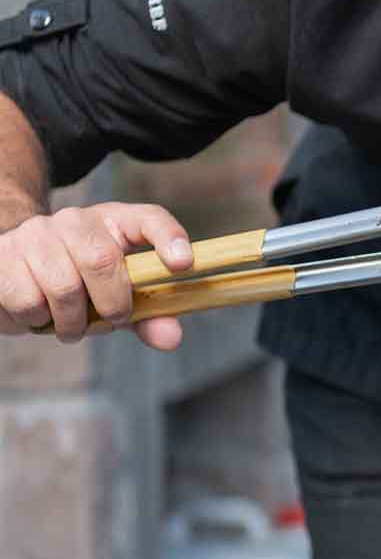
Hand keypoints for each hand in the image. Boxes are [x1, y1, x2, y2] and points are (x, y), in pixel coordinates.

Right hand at [0, 202, 193, 350]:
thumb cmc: (75, 278)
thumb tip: (171, 338)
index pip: (149, 219)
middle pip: (102, 261)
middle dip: (112, 304)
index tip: (185, 264)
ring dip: (71, 323)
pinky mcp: (3, 256)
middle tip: (109, 320)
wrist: (11, 260)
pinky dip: (36, 322)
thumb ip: (147, 314)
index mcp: (114, 222)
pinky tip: (38, 314)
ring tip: (69, 323)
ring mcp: (36, 234)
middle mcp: (75, 220)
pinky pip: (28, 301)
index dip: (169, 238)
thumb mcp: (115, 291)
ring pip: (64, 288)